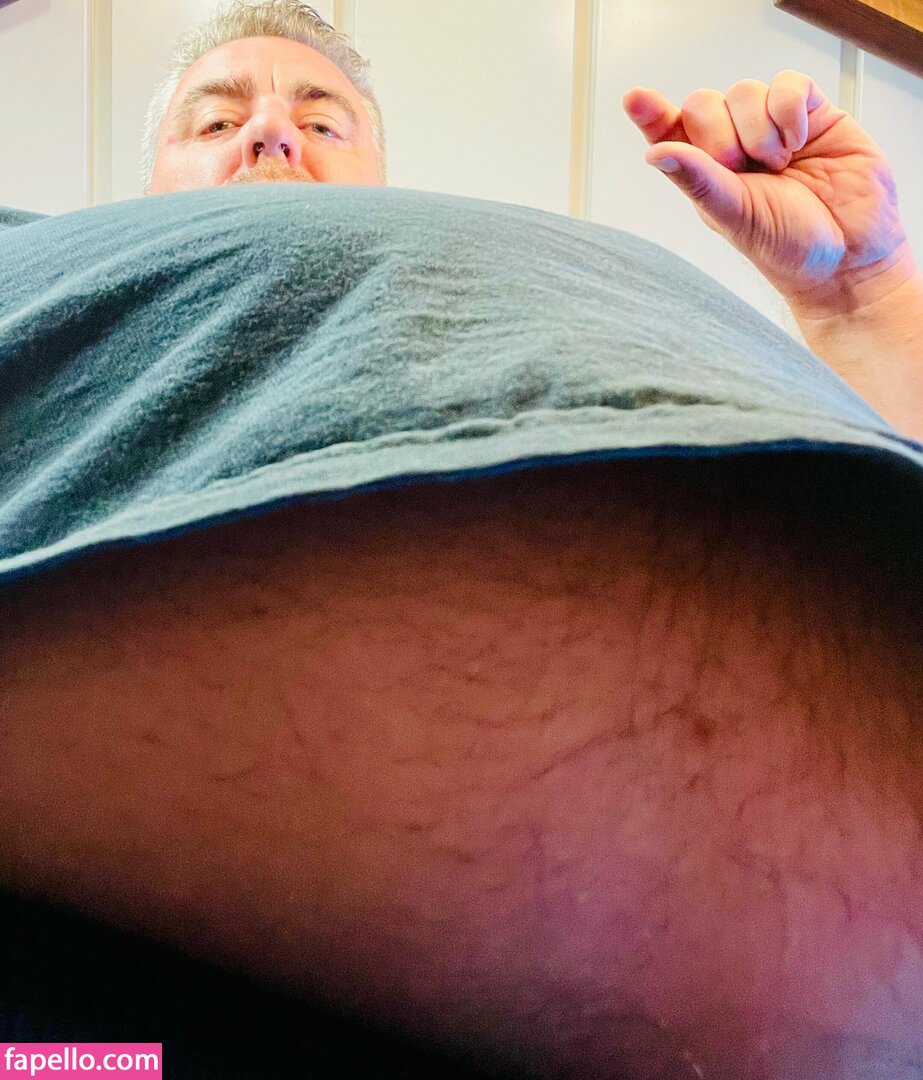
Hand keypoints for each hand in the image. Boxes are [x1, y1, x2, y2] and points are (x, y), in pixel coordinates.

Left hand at [622, 70, 916, 316]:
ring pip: (744, 91)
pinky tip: (799, 141)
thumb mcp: (735, 217)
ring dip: (758, 130)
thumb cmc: (788, 248)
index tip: (634, 99)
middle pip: (702, 104)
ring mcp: (771, 126)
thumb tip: (655, 153)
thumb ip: (698, 181)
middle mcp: (734, 146)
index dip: (651, 114)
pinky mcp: (811, 112)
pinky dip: (789, 110)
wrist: (848, 256)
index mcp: (705, 175)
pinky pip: (787, 84)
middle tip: (741, 168)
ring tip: (779, 165)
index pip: (669, 135)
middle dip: (718, 135)